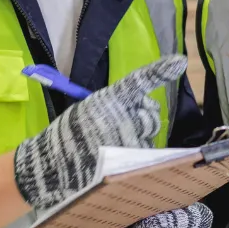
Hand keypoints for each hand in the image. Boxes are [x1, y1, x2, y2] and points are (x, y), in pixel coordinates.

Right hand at [13, 55, 187, 209]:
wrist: (49, 166)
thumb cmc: (70, 135)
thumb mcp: (91, 108)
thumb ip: (120, 103)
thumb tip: (149, 106)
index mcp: (110, 98)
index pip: (139, 80)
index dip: (160, 70)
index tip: (179, 62)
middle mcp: (122, 116)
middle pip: (151, 113)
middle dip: (143, 117)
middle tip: (120, 125)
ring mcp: (128, 140)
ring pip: (149, 134)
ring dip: (139, 137)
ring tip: (112, 144)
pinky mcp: (131, 161)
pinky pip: (147, 154)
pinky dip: (138, 156)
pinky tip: (117, 158)